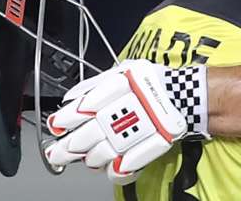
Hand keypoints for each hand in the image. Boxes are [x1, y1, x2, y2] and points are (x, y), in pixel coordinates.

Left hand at [44, 60, 188, 183]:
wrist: (184, 95)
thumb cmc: (151, 83)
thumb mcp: (124, 70)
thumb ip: (97, 84)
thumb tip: (71, 99)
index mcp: (121, 86)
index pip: (85, 105)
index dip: (66, 118)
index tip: (55, 125)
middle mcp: (129, 108)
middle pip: (89, 135)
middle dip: (68, 147)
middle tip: (56, 152)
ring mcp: (139, 130)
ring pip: (101, 153)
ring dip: (88, 158)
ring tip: (83, 156)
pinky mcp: (151, 147)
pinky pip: (122, 167)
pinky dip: (111, 170)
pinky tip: (105, 166)